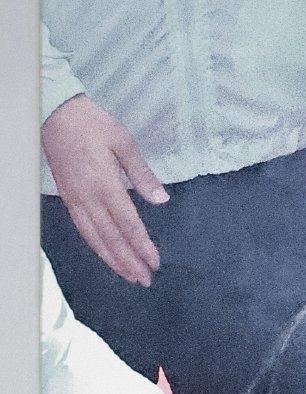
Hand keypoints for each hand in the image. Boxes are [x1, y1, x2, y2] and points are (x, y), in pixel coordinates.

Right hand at [41, 95, 168, 285]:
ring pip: (95, 238)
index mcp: (105, 183)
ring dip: (113, 260)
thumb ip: (143, 175)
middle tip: (144, 280)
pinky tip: (107, 255)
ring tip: (129, 275)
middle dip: (129, 261)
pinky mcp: (67, 198)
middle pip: (111, 238)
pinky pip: (83, 229)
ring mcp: (75, 199)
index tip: (155, 262)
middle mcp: (88, 197)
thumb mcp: (124, 143)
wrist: (56, 113)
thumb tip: (162, 200)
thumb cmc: (93, 124)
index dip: (142, 246)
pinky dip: (96, 246)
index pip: (128, 224)